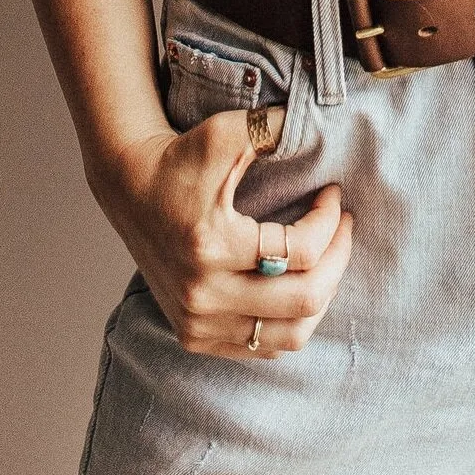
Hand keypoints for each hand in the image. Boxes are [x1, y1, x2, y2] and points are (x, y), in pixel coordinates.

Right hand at [95, 112, 353, 359]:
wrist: (130, 188)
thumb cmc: (181, 158)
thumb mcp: (224, 132)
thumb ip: (272, 127)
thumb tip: (318, 126)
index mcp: (211, 245)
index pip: (300, 251)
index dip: (330, 220)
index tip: (333, 194)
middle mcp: (202, 294)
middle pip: (304, 300)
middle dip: (338, 259)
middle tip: (345, 227)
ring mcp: (197, 322)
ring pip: (290, 335)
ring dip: (321, 296)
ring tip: (327, 259)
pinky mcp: (193, 335)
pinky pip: (262, 347)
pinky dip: (291, 322)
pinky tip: (298, 284)